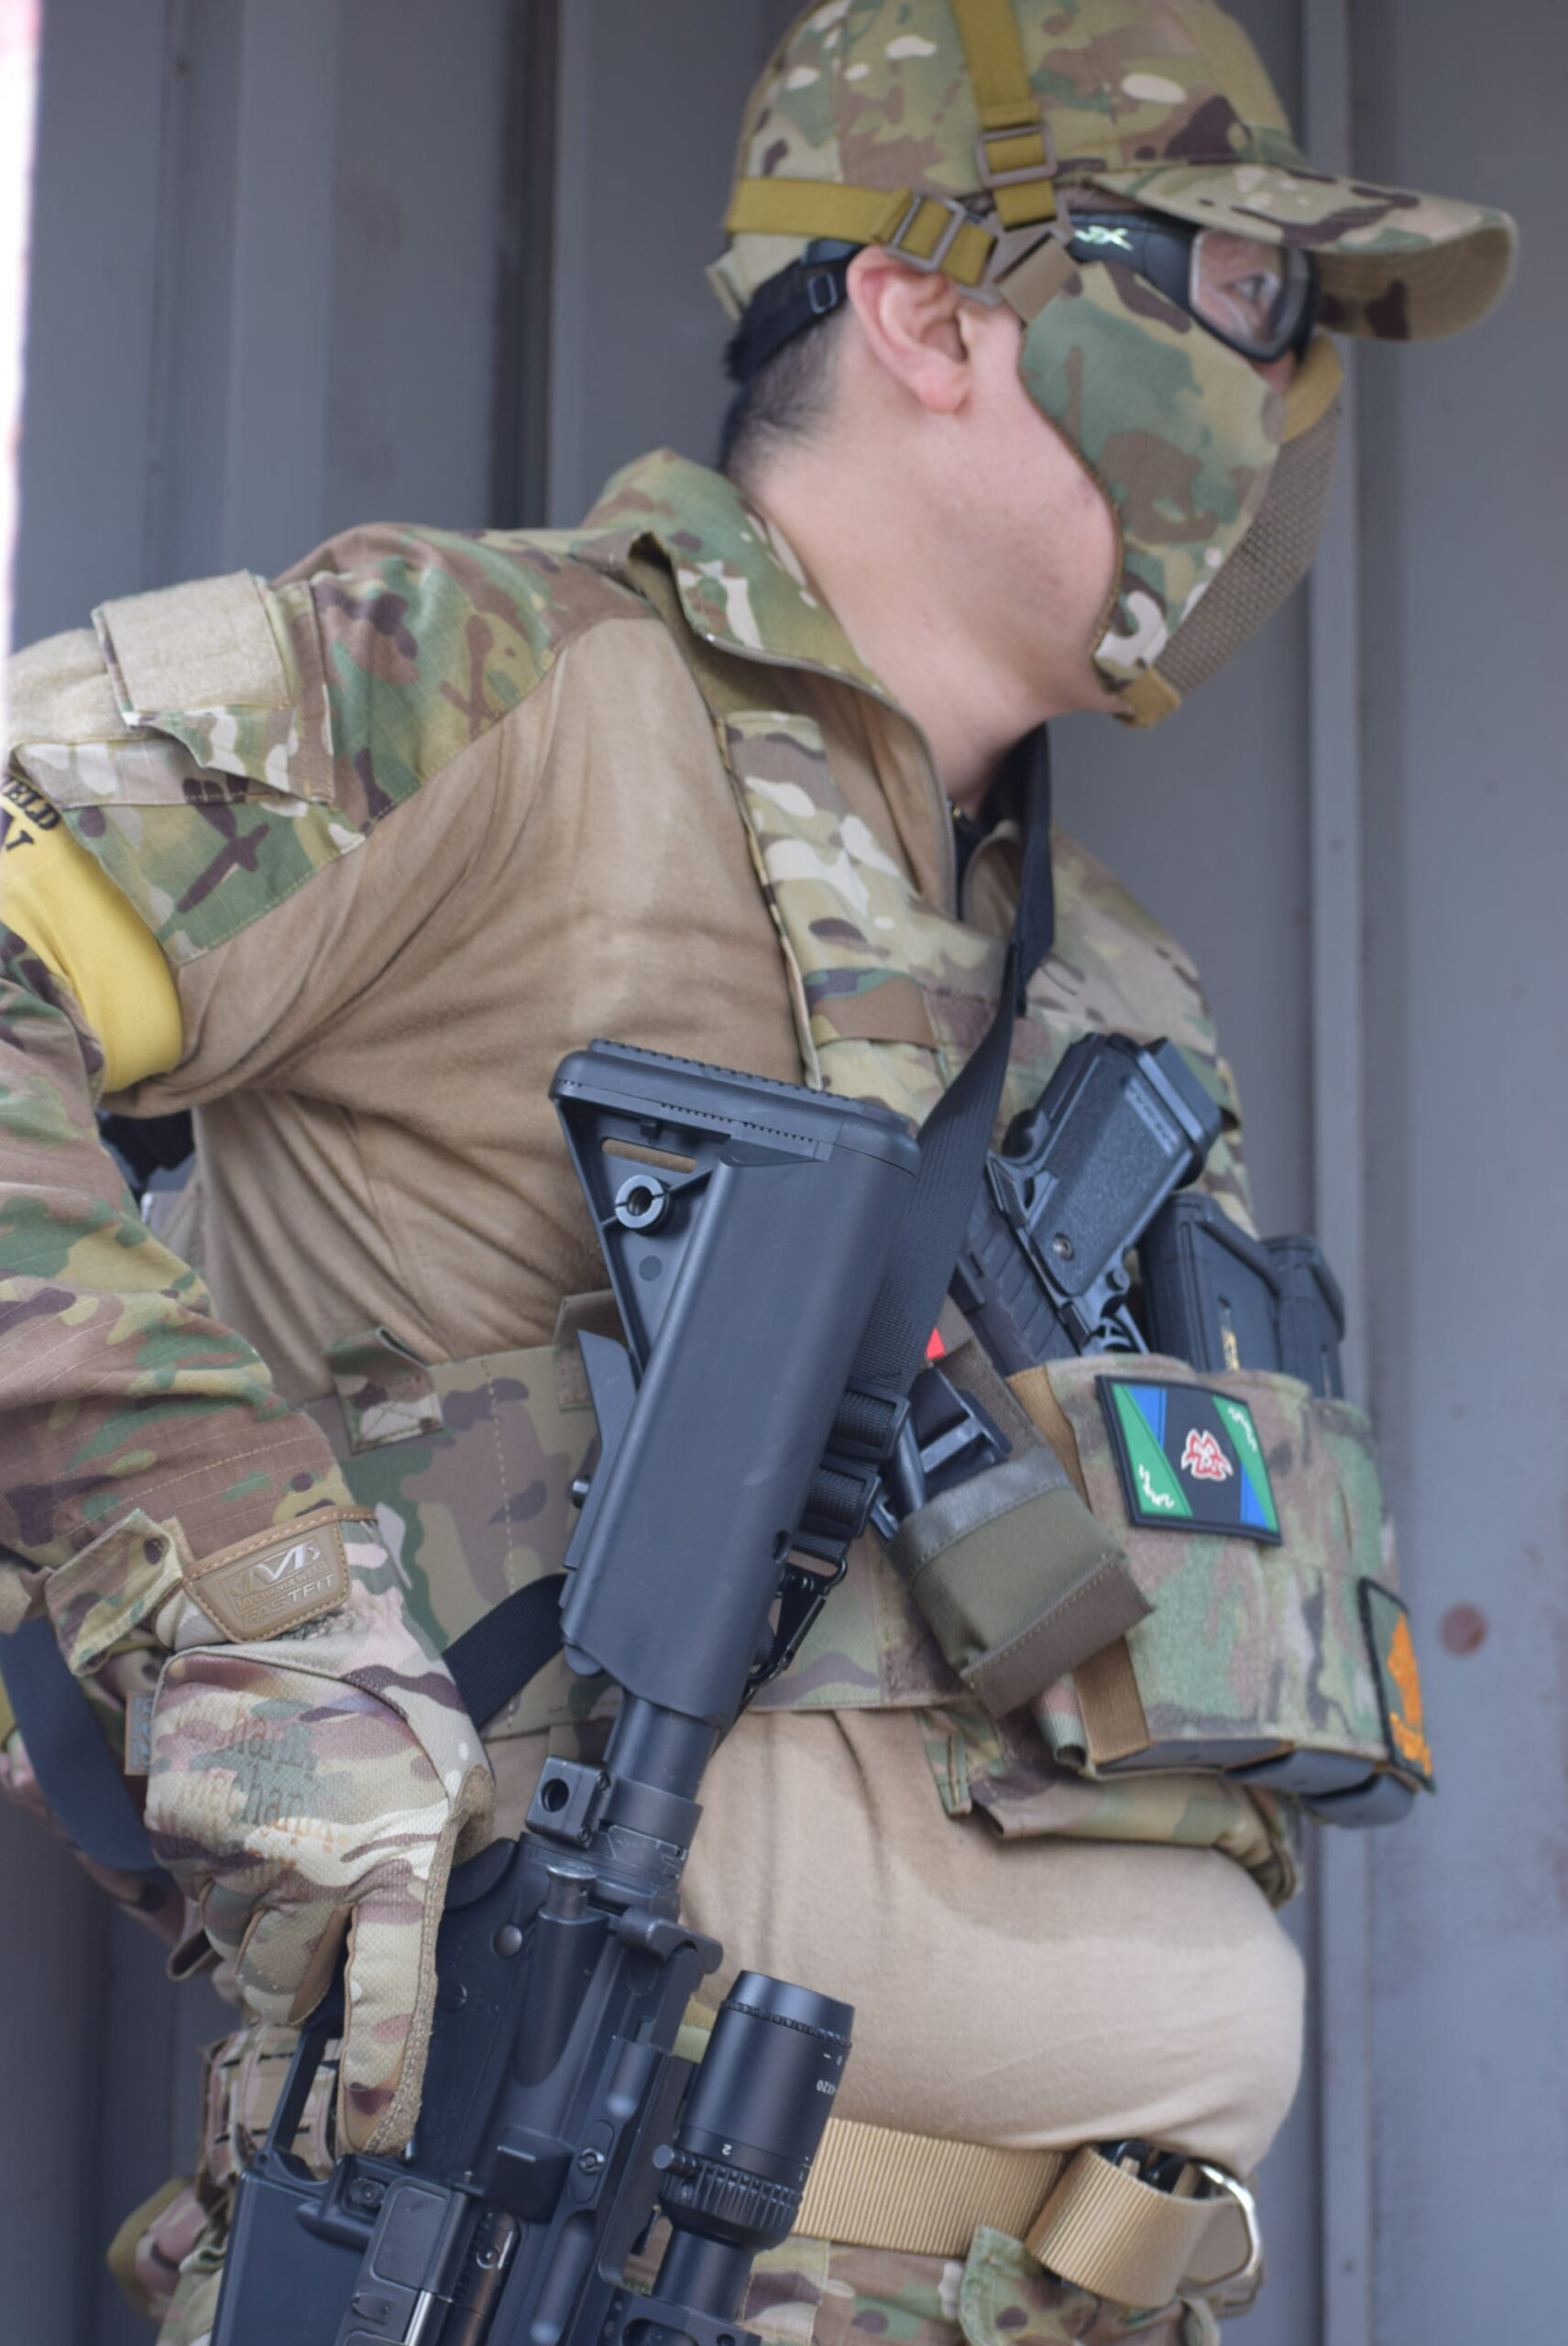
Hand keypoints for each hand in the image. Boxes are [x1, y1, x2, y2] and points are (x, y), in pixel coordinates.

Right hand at [145, 1518, 492, 2152]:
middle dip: (291, 1970)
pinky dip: (197, 1873)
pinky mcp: (172, 1824)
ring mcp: (233, 1851)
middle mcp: (309, 1868)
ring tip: (281, 1833)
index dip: (381, 2075)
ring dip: (247, 1917)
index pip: (390, 1991)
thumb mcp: (455, 1758)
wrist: (276, 1591)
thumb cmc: (376, 1670)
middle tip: (314, 1903)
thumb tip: (448, 1882)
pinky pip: (173, 1891)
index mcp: (393, 1852)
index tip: (373, 2133)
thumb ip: (451, 1838)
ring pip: (225, 1941)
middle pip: (278, 1987)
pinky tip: (233, 1811)